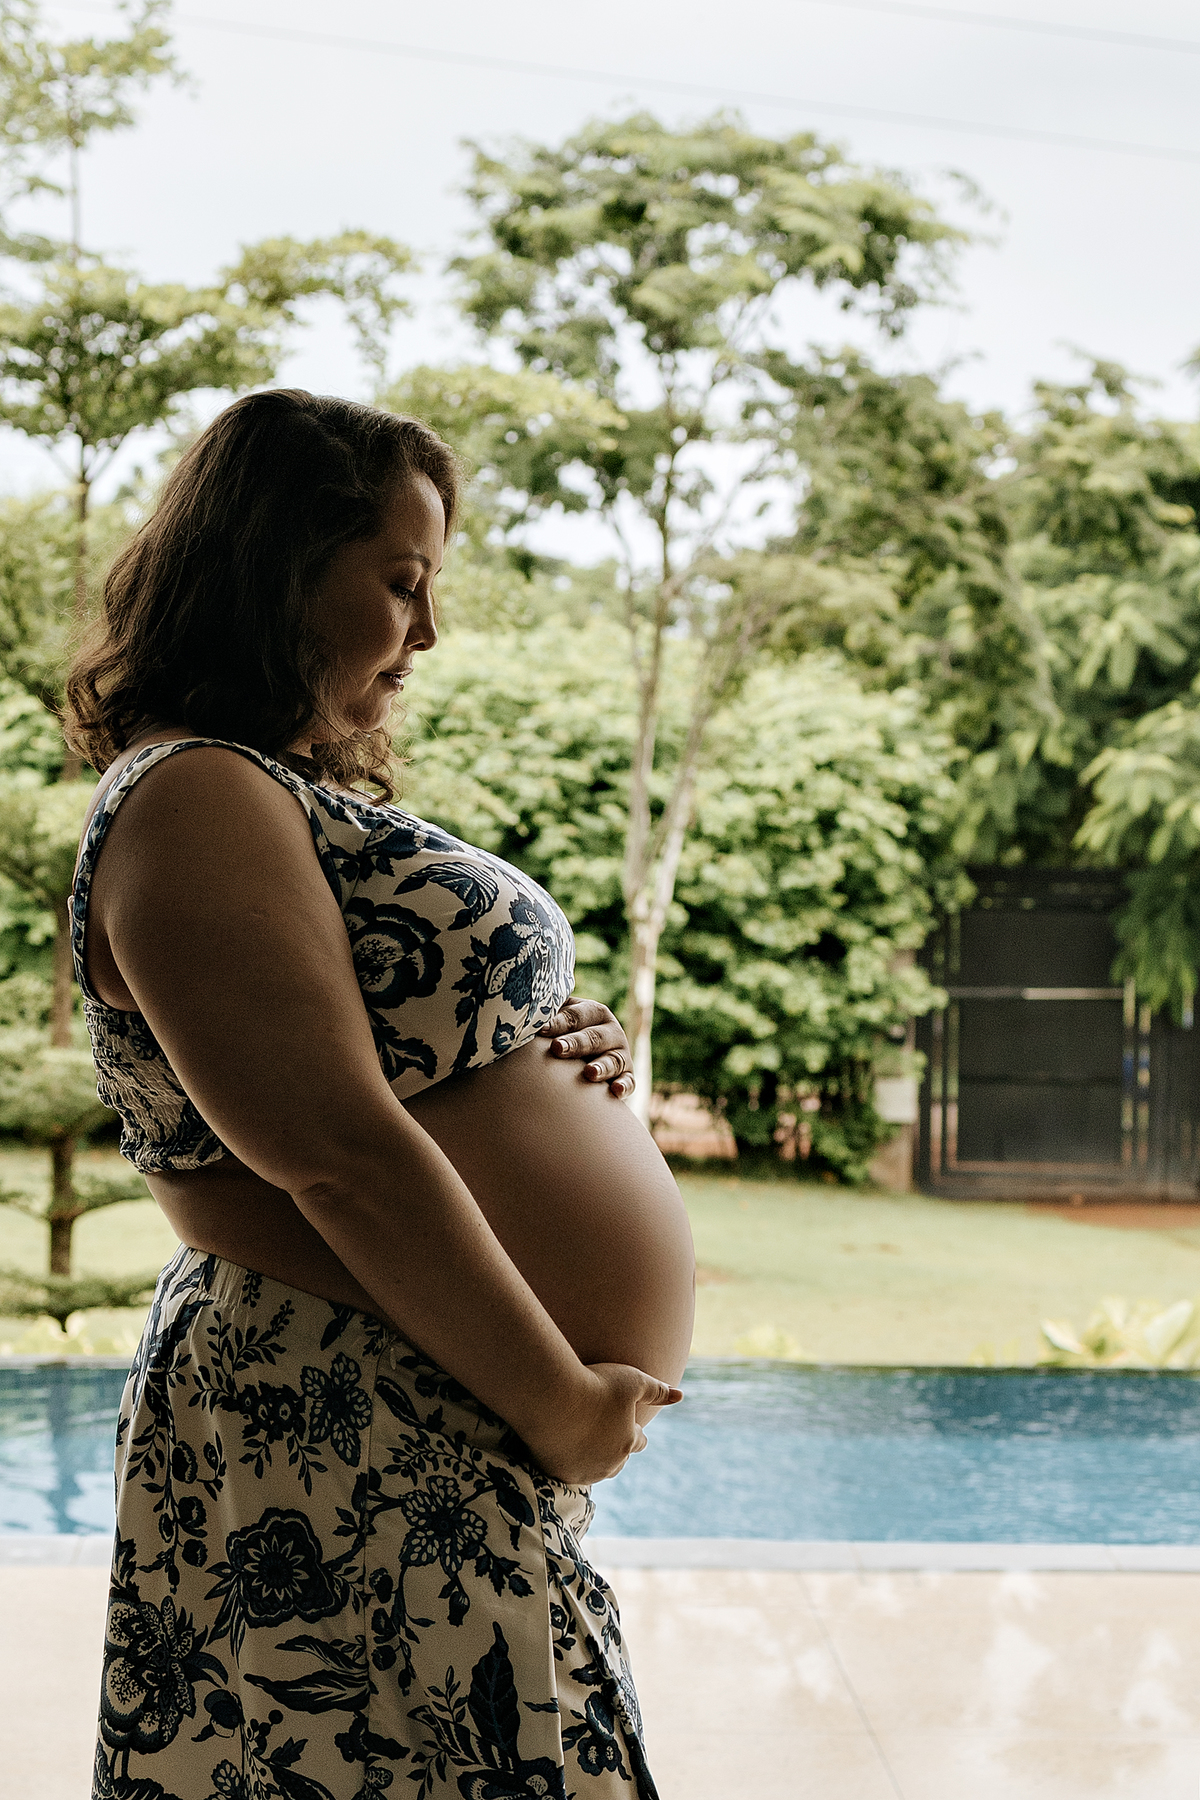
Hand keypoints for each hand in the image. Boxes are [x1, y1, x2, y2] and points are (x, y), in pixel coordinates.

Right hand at [525, 1363, 682, 1486]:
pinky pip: (569, 1473)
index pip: (638, 1442)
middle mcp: (610, 1462)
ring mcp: (584, 1471)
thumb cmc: (594, 1385)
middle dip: (616, 1451)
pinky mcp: (560, 1473)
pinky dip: (570, 1463)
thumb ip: (656, 1390)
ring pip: (595, 1471)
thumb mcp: (632, 1380)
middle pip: (618, 1462)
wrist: (551, 1397)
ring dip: (594, 1461)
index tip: (631, 1428)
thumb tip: (681, 1395)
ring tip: (588, 1449)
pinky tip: (565, 1452)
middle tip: (608, 1439)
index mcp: (628, 1442)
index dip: (635, 1433)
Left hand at [538, 998, 635, 1098]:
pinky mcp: (626, 1076)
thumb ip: (547, 1014)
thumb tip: (521, 1011)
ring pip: (614, 1060)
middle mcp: (612, 1032)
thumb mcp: (559, 1019)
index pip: (577, 1016)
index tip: (542, 1030)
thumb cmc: (564, 1034)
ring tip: (589, 1073)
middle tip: (557, 1048)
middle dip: (576, 1043)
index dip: (559, 1022)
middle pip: (594, 1037)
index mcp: (594, 1012)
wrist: (584, 1055)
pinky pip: (629, 1082)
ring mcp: (621, 1054)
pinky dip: (624, 1086)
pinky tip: (615, 1091)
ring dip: (602, 1066)